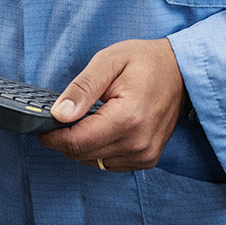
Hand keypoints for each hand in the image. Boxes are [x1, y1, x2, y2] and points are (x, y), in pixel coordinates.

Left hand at [41, 39, 188, 172]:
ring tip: (91, 117)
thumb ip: (82, 88)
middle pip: (82, 155)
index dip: (53, 136)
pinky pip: (109, 163)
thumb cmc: (146, 61)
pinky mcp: (147, 159)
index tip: (43, 126)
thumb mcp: (108, 61)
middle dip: (66, 138)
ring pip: (94, 161)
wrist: (182, 71)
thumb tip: (59, 114)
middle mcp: (137, 143)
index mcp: (127, 118)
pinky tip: (105, 128)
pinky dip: (100, 149)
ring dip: (84, 144)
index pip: (77, 142)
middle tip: (65, 115)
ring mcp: (144, 154)